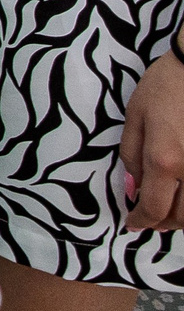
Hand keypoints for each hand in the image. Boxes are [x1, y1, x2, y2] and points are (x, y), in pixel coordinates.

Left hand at [123, 50, 183, 229]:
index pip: (153, 207)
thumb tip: (132, 188)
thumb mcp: (135, 116)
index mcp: (165, 160)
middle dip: (163, 223)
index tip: (132, 224)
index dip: (141, 220)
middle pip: (181, 217)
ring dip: (183, 216)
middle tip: (149, 220)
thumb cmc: (167, 86)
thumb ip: (131, 155)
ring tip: (170, 211)